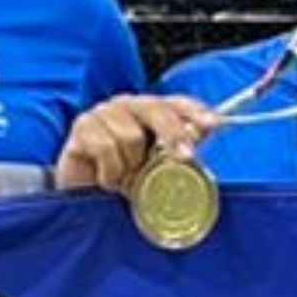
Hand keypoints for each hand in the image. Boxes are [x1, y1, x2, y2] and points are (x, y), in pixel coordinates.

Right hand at [56, 93, 219, 193]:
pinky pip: (106, 147)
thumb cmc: (124, 179)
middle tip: (184, 158)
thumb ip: (178, 156)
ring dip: (131, 166)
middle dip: (174, 134)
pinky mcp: (82, 127)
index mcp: (152, 112)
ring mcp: (104, 113)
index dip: (196, 111)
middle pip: (156, 109)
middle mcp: (129, 106)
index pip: (177, 103)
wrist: (84, 193)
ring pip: (130, 135)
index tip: (214, 124)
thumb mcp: (157, 171)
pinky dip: (111, 172)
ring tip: (125, 179)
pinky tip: (107, 179)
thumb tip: (203, 145)